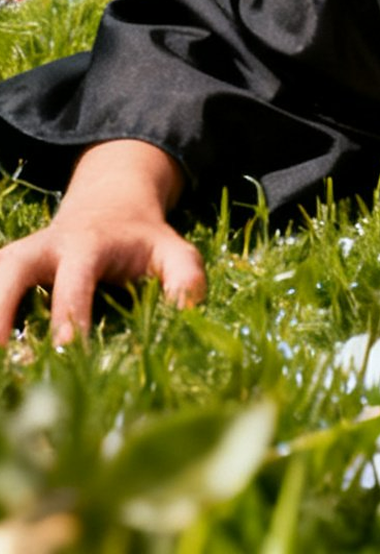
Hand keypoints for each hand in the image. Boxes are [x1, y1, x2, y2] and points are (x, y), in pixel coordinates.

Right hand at [0, 141, 201, 344]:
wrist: (110, 203)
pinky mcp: (7, 268)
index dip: (70, 313)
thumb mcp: (172, 249)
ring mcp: (21, 255)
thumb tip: (186, 311)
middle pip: (13, 266)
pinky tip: (0, 350)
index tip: (64, 349)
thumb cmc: (142, 239)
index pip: (76, 280)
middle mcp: (46, 246)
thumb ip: (184, 276)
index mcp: (89, 244)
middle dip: (1, 305)